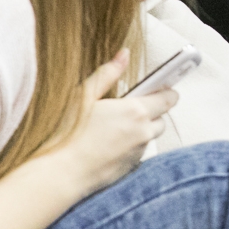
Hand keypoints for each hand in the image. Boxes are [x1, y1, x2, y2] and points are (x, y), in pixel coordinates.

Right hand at [52, 49, 177, 197]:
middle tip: (128, 108)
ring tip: (113, 128)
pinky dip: (129, 147)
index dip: (167, 92)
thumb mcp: (85, 95)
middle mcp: (143, 132)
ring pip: (149, 136)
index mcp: (136, 111)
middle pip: (161, 119)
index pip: (168, 98)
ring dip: (140, 130)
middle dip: (151, 112)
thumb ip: (108, 73)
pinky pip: (137, 153)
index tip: (162, 87)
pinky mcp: (131, 168)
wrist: (60, 174)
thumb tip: (124, 54)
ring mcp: (139, 153)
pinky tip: (107, 145)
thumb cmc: (68, 133)